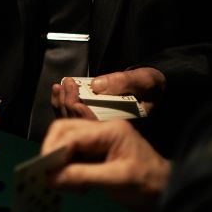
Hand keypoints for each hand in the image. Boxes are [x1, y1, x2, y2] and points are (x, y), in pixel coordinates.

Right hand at [42, 119, 170, 211]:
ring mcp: (99, 142)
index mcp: (109, 131)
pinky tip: (75, 187)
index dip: (53, 150)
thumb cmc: (148, 184)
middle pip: (64, 132)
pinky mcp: (97, 154)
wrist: (168, 194)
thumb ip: (83, 176)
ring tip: (62, 184)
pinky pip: (74, 157)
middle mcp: (102, 131)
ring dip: (59, 163)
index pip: (71, 134)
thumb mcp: (116, 180)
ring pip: (66, 145)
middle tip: (47, 176)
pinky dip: (68, 170)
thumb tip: (51, 178)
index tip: (42, 171)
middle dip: (52, 153)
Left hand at [51, 67, 165, 118]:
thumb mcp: (144, 80)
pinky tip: (58, 90)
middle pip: (81, 125)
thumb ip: (124, 82)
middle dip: (70, 105)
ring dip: (63, 104)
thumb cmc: (151, 85)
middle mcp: (107, 131)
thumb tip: (97, 85)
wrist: (153, 87)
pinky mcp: (90, 118)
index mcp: (123, 127)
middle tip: (66, 85)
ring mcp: (96, 126)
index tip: (76, 102)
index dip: (85, 117)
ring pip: (72, 122)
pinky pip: (70, 115)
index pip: (99, 127)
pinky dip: (62, 103)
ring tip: (60, 86)